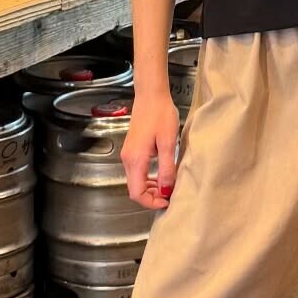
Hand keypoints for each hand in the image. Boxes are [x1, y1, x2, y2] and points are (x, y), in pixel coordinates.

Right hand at [121, 89, 179, 209]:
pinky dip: (148, 178)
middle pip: (134, 188)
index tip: (167, 201)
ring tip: (169, 185)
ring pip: (136, 180)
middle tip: (170, 194)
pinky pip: (137, 171)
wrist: (151, 95)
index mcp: (135, 160)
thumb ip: (166, 169)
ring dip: (151, 187)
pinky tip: (162, 174)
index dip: (151, 202)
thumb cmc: (160, 115)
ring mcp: (128, 154)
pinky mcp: (132, 149)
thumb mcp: (168, 143)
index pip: (136, 193)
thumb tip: (167, 190)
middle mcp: (127, 159)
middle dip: (152, 196)